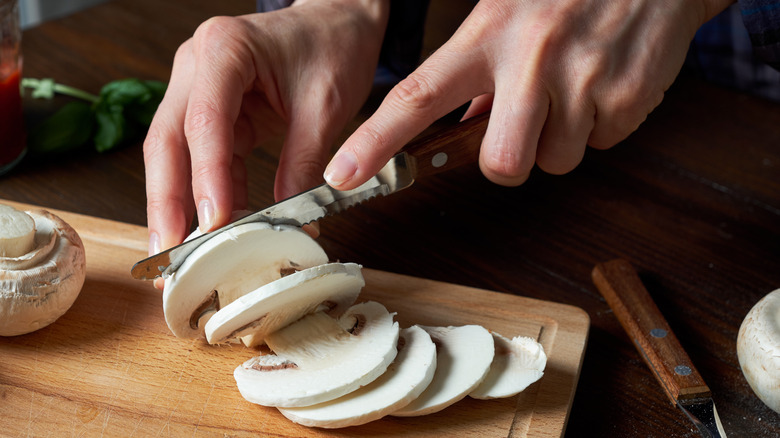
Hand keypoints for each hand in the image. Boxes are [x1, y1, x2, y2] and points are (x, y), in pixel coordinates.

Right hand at [143, 0, 388, 259]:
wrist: (338, 18)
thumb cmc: (333, 44)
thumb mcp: (327, 105)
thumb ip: (304, 160)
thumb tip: (291, 222)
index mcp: (225, 50)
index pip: (205, 122)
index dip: (206, 178)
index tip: (213, 224)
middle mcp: (199, 66)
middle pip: (168, 141)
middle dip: (166, 202)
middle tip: (167, 254)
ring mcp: (200, 88)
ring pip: (176, 154)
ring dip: (178, 206)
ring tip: (180, 255)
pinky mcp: (214, 110)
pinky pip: (205, 158)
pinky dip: (210, 194)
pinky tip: (215, 230)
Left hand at [324, 0, 734, 189]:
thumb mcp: (506, 12)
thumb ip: (476, 71)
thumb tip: (464, 128)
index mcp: (486, 35)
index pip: (417, 97)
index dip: (375, 142)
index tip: (343, 175)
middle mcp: (530, 58)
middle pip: (501, 162)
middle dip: (508, 159)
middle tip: (524, 125)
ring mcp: (582, 80)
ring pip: (555, 161)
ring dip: (560, 138)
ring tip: (572, 87)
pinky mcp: (627, 98)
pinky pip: (601, 144)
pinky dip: (600, 124)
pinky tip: (603, 82)